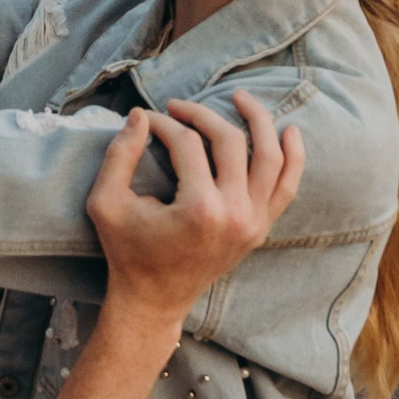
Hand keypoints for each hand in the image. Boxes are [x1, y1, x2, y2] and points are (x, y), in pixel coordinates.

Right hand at [84, 91, 303, 331]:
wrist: (154, 301)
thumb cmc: (127, 252)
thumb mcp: (106, 203)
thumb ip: (119, 154)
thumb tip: (139, 115)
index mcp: (198, 209)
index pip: (186, 144)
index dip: (163, 124)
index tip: (145, 120)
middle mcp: (235, 213)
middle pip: (229, 141)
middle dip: (201, 114)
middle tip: (177, 105)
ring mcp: (253, 222)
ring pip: (270, 157)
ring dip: (258, 121)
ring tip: (240, 97)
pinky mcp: (260, 228)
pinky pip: (287, 186)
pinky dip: (293, 156)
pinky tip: (289, 130)